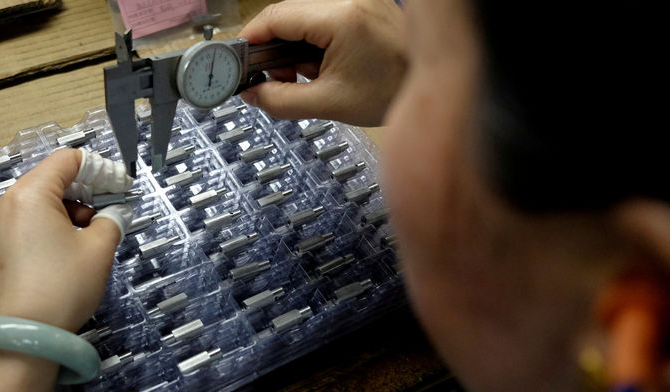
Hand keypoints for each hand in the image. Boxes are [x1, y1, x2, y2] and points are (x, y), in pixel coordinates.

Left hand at [0, 148, 130, 331]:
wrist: (24, 337)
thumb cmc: (63, 287)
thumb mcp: (99, 250)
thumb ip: (112, 220)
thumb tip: (114, 213)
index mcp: (29, 194)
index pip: (67, 160)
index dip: (99, 168)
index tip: (121, 186)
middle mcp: (2, 204)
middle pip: (48, 182)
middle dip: (82, 194)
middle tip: (106, 218)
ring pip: (34, 206)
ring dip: (64, 214)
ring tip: (84, 243)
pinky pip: (20, 227)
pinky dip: (43, 231)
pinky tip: (59, 257)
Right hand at [238, 0, 406, 125]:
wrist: (432, 86)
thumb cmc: (393, 92)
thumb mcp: (329, 104)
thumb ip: (282, 101)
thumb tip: (251, 95)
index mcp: (340, 18)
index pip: (276, 17)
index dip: (250, 40)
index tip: (237, 63)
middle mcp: (347, 1)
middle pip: (286, 16)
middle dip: (272, 50)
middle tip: (270, 81)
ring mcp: (356, 2)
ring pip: (302, 20)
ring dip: (292, 50)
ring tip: (304, 79)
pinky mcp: (361, 10)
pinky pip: (321, 22)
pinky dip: (311, 47)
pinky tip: (320, 71)